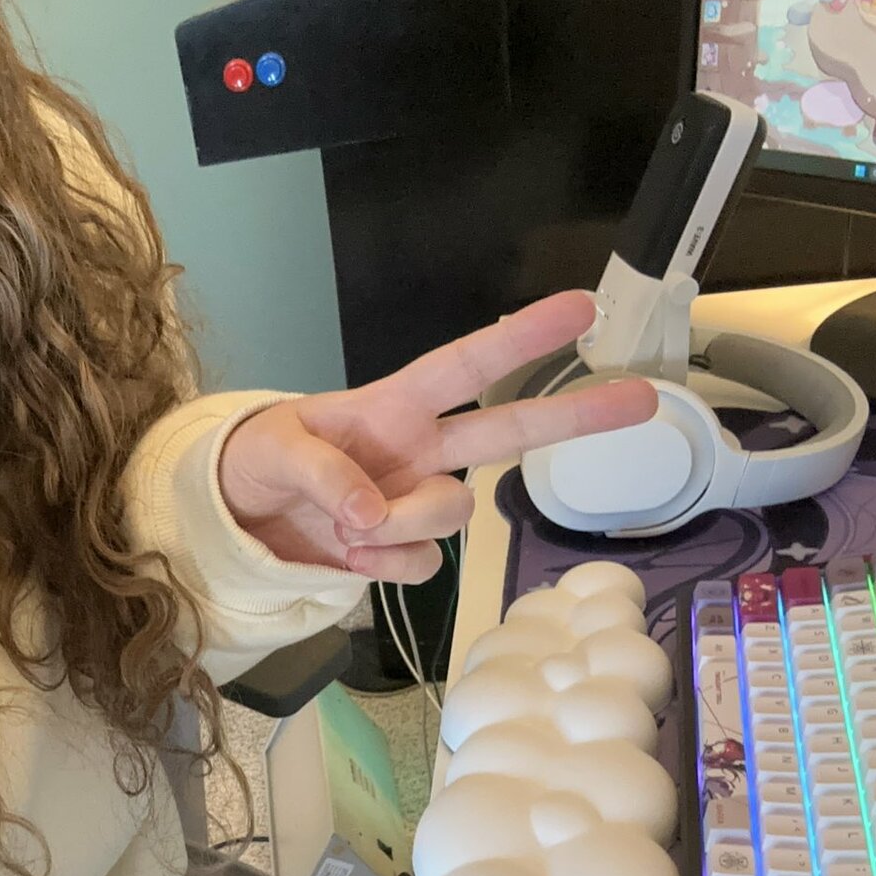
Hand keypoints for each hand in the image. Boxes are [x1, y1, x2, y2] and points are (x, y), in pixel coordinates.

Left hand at [217, 292, 657, 582]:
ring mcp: (413, 503)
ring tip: (344, 526)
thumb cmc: (254, 462)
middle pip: (510, 433)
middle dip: (574, 417)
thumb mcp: (273, 449)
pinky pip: (422, 566)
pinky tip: (349, 556)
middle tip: (642, 398)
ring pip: (453, 514)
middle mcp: (419, 450)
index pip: (467, 365)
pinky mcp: (401, 551)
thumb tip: (369, 513)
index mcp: (393, 405)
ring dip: (402, 525)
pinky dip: (385, 566)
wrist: (232, 521)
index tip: (581, 308)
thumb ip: (325, 473)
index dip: (522, 338)